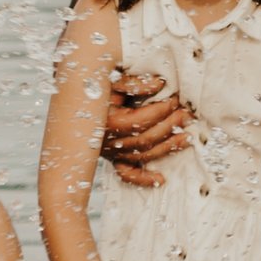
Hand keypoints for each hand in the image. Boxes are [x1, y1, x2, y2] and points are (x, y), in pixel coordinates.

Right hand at [101, 72, 189, 188]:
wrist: (73, 102)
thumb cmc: (94, 88)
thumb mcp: (110, 81)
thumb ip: (134, 83)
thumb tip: (159, 84)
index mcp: (107, 121)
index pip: (141, 120)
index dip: (161, 111)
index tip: (175, 100)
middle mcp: (108, 141)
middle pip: (145, 139)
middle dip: (169, 126)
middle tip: (186, 115)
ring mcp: (110, 152)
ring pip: (143, 156)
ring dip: (167, 147)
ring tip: (187, 136)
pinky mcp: (112, 158)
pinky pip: (126, 173)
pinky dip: (143, 178)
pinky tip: (161, 179)